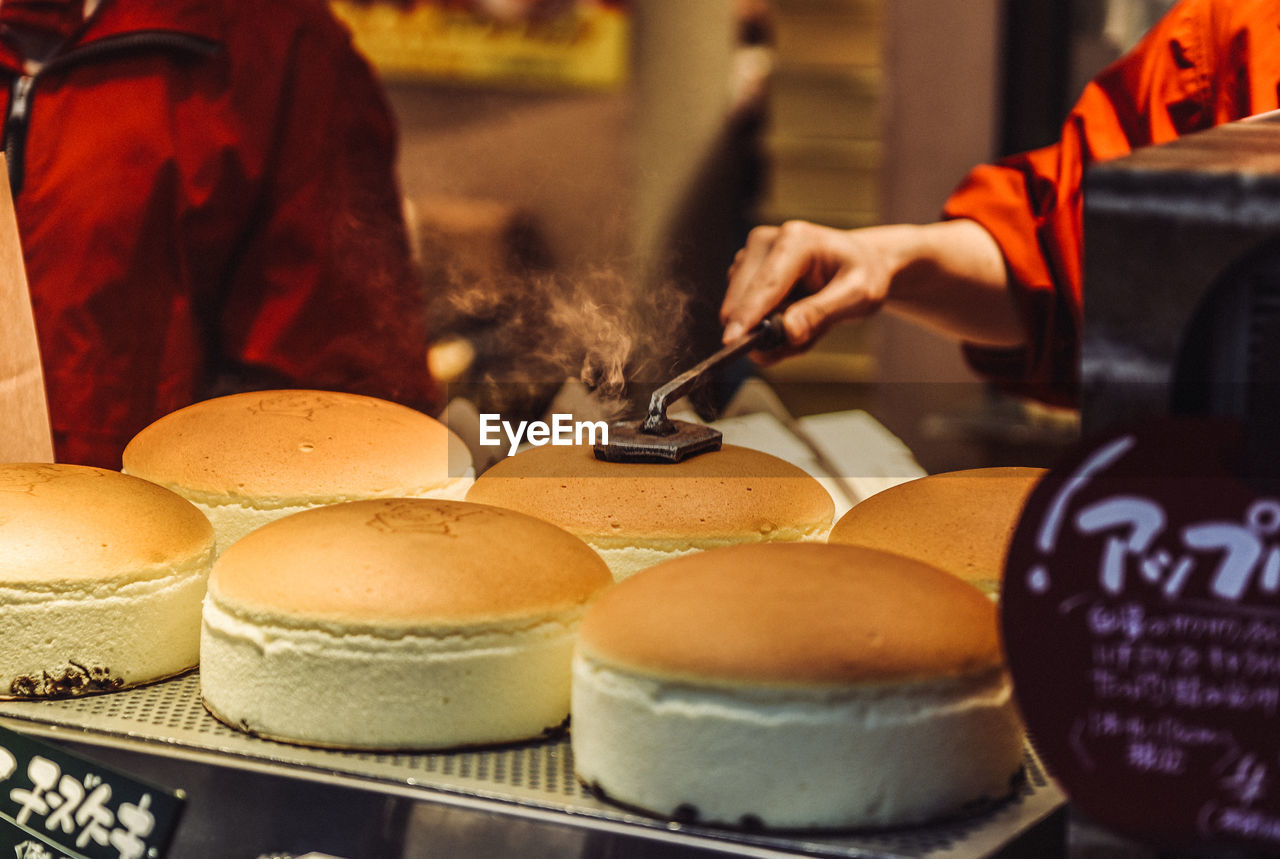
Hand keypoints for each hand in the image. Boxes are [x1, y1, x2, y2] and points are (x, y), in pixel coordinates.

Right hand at [721, 221, 899, 359]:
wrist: (860, 262)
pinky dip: (766, 325)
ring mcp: (750, 255)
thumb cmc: (863, 274)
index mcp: (795, 240)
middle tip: (805, 339)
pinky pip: (743, 311)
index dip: (747, 316)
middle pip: (742, 299)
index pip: (765, 286)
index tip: (731, 342)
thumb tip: (787, 331)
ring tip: (808, 323)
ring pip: (740, 310)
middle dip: (766, 331)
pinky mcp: (744, 270)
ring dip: (769, 331)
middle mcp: (764, 241)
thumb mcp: (859, 294)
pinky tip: (793, 316)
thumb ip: (822, 312)